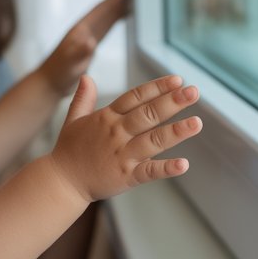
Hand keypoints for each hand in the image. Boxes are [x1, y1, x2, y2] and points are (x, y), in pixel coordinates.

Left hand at [37, 0, 127, 95]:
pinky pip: (105, 28)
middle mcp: (84, 30)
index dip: (113, 1)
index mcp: (80, 30)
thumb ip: (80, 52)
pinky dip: (115, 20)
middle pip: (105, 11)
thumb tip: (91, 42)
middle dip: (119, 1)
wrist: (50, 83)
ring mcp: (86, 37)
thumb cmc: (58, 73)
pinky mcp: (89, 46)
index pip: (99, 11)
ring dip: (118, 8)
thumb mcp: (70, 63)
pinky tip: (121, 19)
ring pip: (106, 18)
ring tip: (133, 0)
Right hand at [50, 74, 201, 201]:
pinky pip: (149, 172)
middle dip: (172, 102)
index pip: (135, 97)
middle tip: (194, 92)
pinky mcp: (126, 176)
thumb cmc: (69, 150)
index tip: (177, 80)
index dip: (156, 87)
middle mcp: (116, 133)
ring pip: (153, 140)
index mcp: (107, 117)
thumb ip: (83, 98)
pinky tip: (184, 164)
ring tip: (196, 123)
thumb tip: (86, 76)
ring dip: (176, 131)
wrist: (60, 182)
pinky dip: (166, 168)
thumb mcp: (73, 119)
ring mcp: (122, 155)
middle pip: (147, 114)